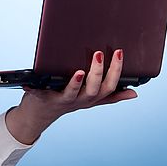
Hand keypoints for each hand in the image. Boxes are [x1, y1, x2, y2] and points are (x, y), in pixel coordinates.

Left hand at [5, 48, 137, 144]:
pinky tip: (32, 81)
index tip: (118, 52)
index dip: (116, 71)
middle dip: (98, 73)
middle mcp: (78, 100)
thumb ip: (111, 95)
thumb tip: (133, 93)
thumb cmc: (68, 99)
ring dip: (75, 84)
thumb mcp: (91, 99)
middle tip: (98, 54)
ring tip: (79, 72)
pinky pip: (40, 94)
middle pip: (93, 90)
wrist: (40, 113)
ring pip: (71, 94)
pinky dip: (36, 88)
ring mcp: (61, 100)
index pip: (109, 86)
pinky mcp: (43, 98)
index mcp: (91, 97)